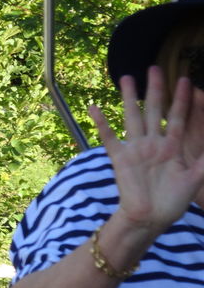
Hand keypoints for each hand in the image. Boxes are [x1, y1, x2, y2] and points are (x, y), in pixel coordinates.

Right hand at [89, 66, 203, 233]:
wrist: (148, 220)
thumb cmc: (172, 202)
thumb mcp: (196, 179)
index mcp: (172, 147)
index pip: (178, 117)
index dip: (183, 99)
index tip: (186, 79)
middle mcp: (153, 143)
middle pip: (154, 110)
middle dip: (156, 89)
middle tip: (156, 67)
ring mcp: (135, 149)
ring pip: (133, 117)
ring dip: (130, 98)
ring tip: (127, 77)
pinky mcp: (120, 158)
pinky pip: (109, 137)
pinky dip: (101, 123)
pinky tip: (94, 107)